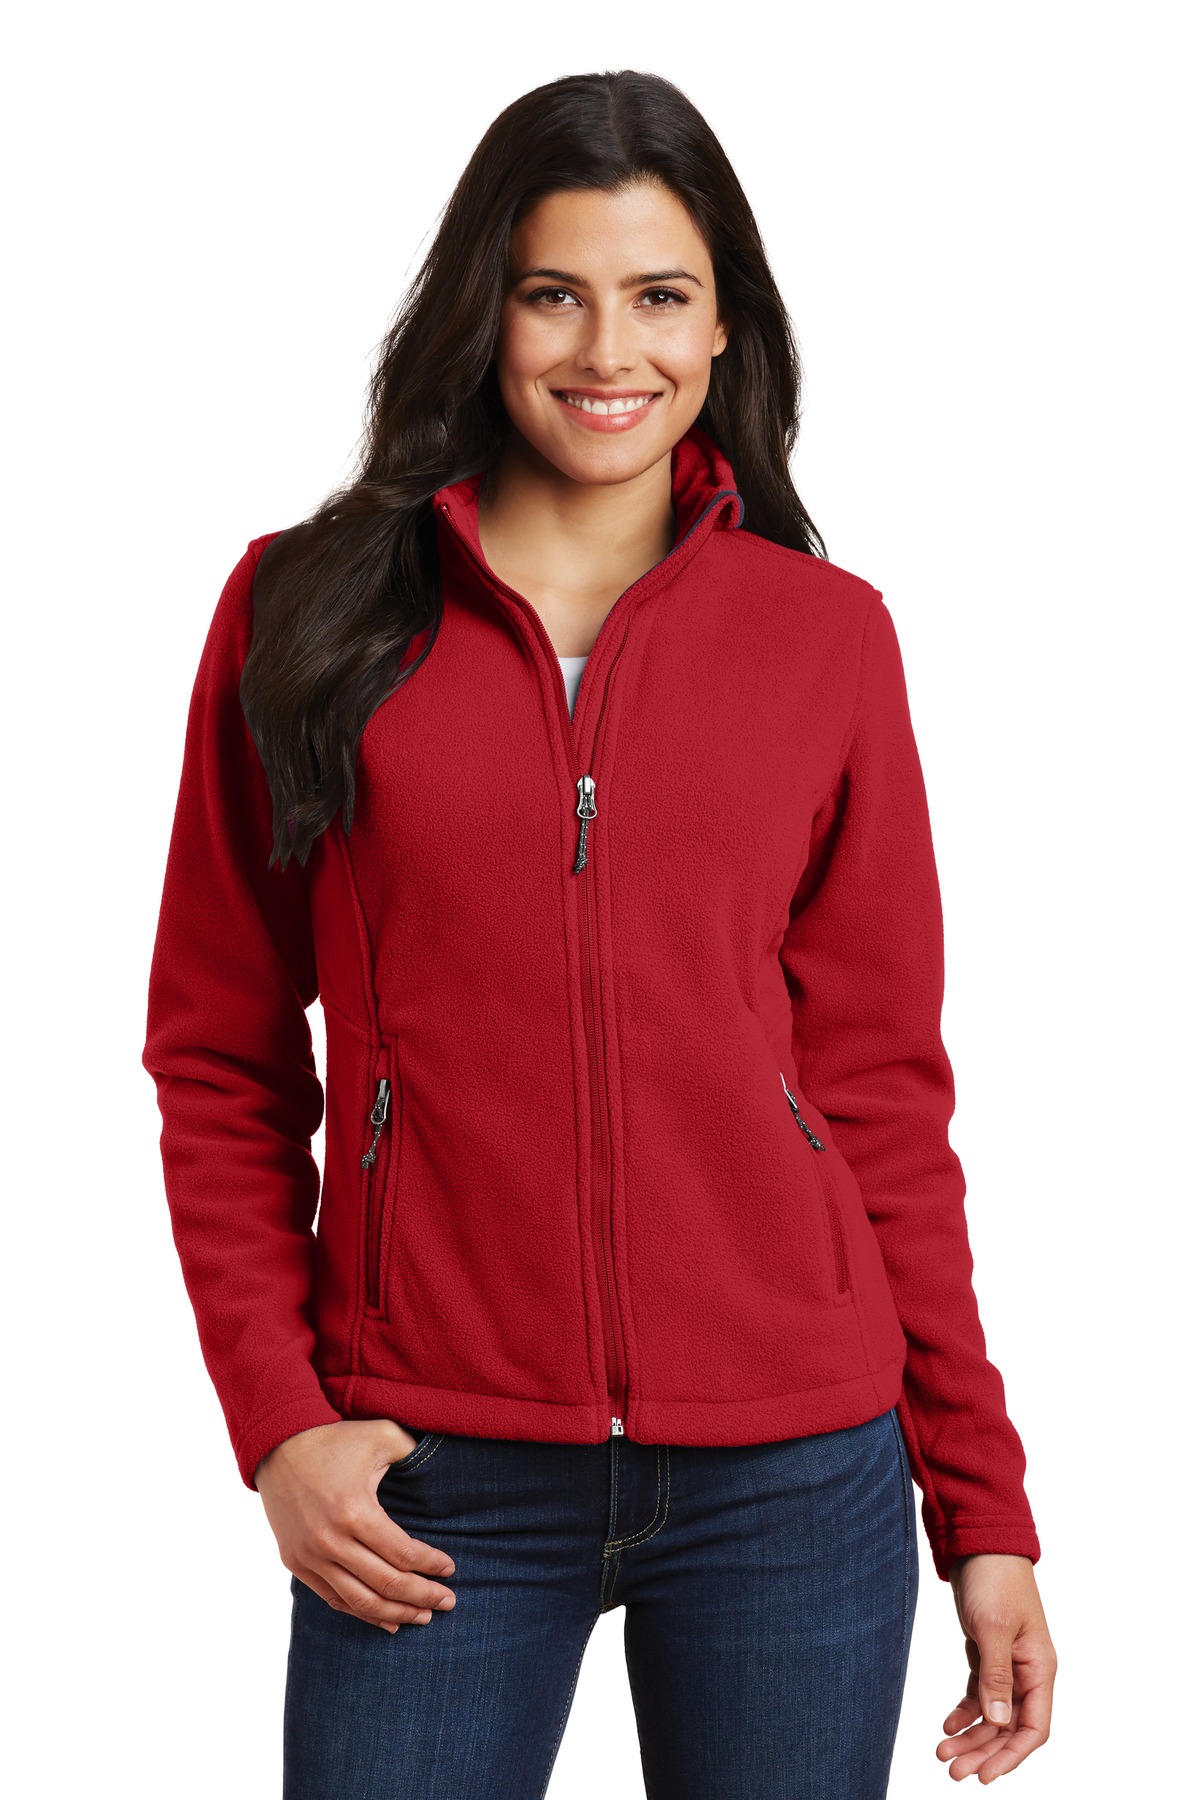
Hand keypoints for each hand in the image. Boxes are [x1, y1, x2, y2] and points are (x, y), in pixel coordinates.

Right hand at [253, 1418, 456, 1632]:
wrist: (278, 1445)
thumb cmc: (335, 1440)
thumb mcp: (381, 1435)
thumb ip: (415, 1451)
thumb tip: (446, 1467)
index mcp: (354, 1511)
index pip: (402, 1554)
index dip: (431, 1565)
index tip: (450, 1569)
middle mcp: (330, 1541)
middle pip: (386, 1584)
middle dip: (423, 1597)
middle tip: (448, 1602)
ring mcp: (310, 1556)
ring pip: (360, 1602)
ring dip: (396, 1614)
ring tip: (423, 1617)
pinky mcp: (296, 1563)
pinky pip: (334, 1599)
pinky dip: (362, 1614)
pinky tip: (387, 1621)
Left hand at [937, 1554, 1055, 1782]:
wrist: (980, 1542)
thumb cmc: (996, 1579)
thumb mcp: (994, 1628)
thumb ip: (996, 1676)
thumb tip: (998, 1722)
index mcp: (1040, 1668)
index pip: (1034, 1728)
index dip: (1011, 1756)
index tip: (985, 1777)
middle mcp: (1027, 1671)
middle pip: (1009, 1727)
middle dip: (983, 1752)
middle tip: (952, 1770)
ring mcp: (1007, 1663)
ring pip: (992, 1714)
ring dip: (971, 1736)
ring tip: (943, 1753)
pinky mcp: (986, 1652)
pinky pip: (979, 1694)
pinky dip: (964, 1711)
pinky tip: (946, 1725)